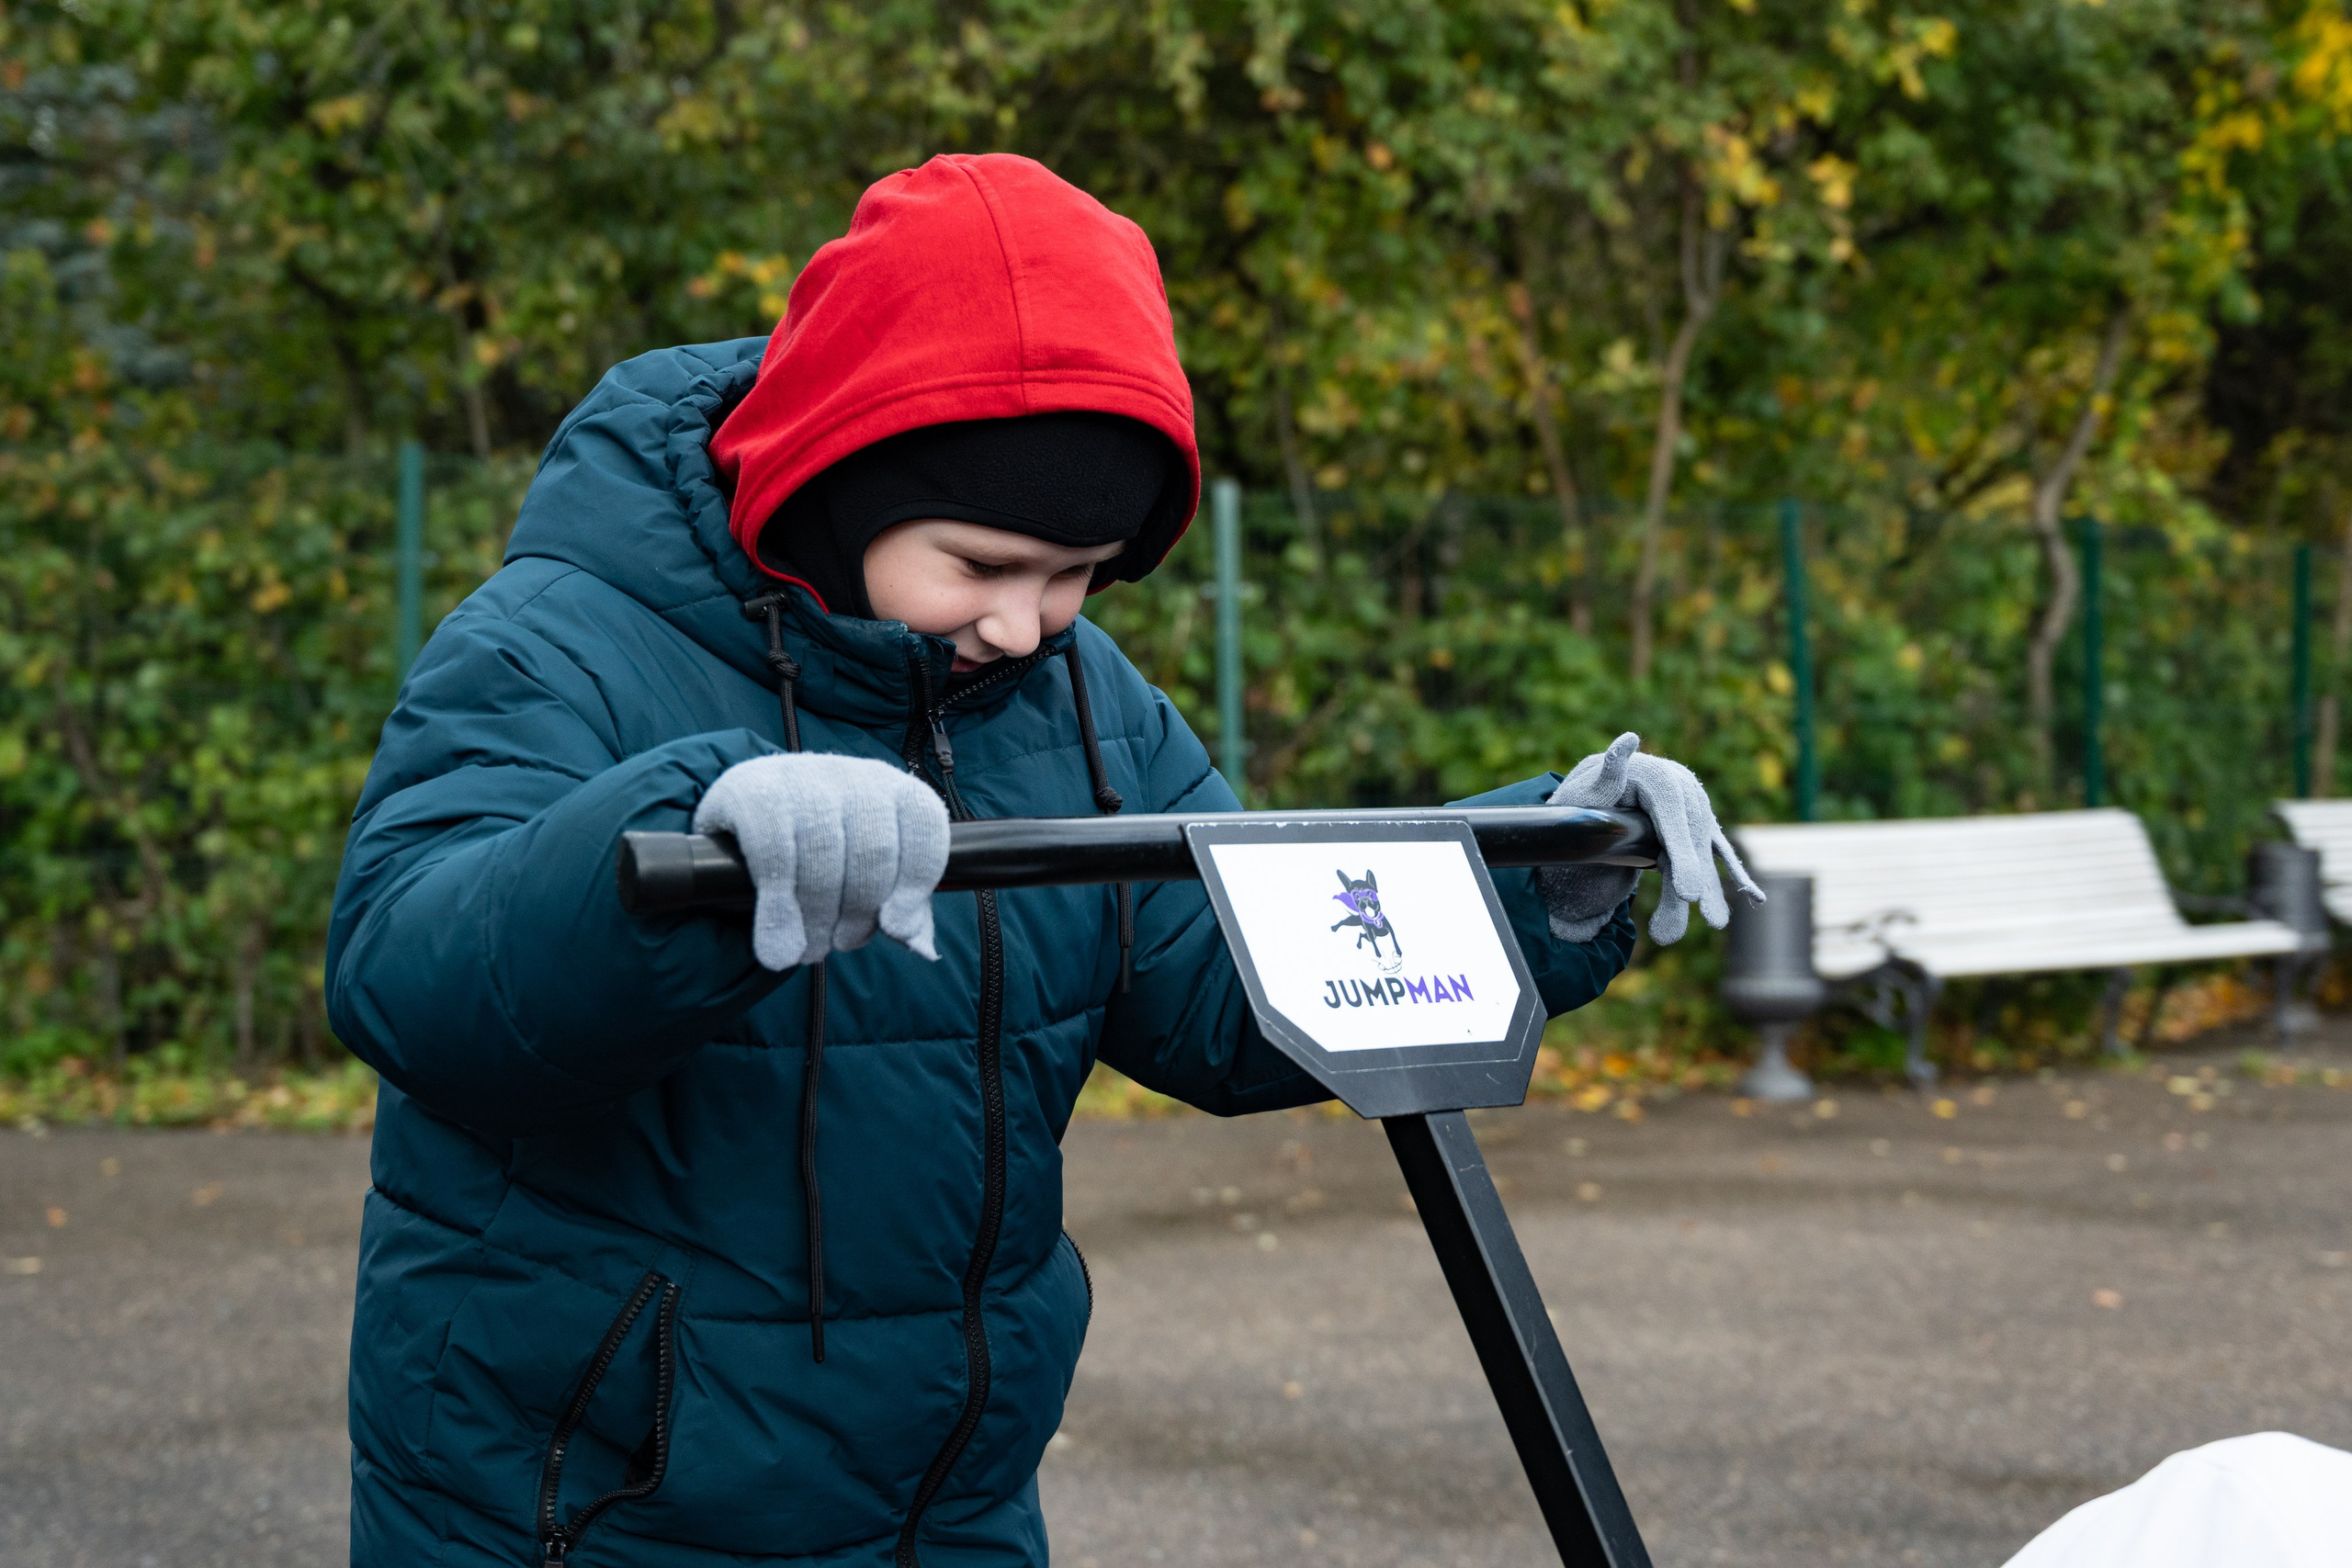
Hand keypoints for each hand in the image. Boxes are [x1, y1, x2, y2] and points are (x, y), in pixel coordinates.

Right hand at [692, 753, 950, 970]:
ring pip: (823, 854)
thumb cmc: (814, 854)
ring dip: (818, 916)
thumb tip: (918, 945)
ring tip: (810, 951)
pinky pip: (774, 854)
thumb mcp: (863, 876)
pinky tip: (777, 943)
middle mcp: (849, 774)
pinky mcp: (753, 790)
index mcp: (889, 787)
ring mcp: (800, 776)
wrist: (735, 825)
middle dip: (861, 910)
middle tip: (842, 944)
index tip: (895, 928)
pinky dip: (778, 908)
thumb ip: (900, 907)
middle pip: (873, 848)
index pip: (923, 820)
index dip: (915, 880)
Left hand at [1542, 732, 1764, 944]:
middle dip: (1696, 879)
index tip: (1687, 892)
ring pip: (1703, 852)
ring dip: (1711, 888)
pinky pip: (1717, 852)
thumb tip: (1627, 741)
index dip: (1682, 855)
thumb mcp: (1592, 785)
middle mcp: (1685, 790)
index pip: (1672, 819)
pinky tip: (1755, 896)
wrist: (1602, 788)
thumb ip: (1610, 771)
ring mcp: (1695, 809)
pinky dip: (1734, 873)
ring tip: (1715, 922)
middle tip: (1700, 915)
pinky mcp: (1697, 826)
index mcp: (1659, 778)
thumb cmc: (1590, 792)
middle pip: (1692, 840)